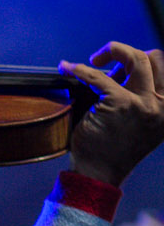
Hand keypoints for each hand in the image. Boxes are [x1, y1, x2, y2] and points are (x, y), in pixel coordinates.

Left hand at [61, 41, 163, 184]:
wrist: (99, 174)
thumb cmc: (113, 149)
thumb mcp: (138, 122)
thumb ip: (138, 96)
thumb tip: (122, 68)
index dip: (143, 60)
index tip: (123, 65)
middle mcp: (161, 105)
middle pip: (153, 58)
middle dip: (128, 52)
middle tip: (105, 60)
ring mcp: (142, 103)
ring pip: (135, 58)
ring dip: (113, 50)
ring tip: (95, 60)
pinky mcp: (119, 104)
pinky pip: (99, 77)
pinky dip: (81, 70)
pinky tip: (70, 68)